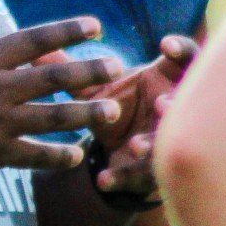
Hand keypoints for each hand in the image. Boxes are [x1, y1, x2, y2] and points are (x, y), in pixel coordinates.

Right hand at [0, 6, 123, 181]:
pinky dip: (56, 156)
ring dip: (84, 114)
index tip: (95, 24)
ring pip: (51, 116)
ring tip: (111, 112)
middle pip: (51, 76)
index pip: (32, 38)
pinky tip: (76, 156)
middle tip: (117, 64)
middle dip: (88, 70)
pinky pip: (32, 155)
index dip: (66, 29)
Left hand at [83, 36, 198, 197]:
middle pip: (187, 105)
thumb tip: (37, 54)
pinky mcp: (156, 172)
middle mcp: (176, 110)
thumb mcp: (96, 92)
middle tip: (160, 103)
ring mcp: (170, 141)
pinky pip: (144, 178)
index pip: (188, 60)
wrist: (120, 151)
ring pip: (172, 144)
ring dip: (156, 143)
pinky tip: (103, 180)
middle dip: (176, 104)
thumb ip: (73, 74)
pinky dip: (123, 177)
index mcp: (167, 81)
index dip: (182, 52)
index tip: (165, 45)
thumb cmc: (116, 109)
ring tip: (136, 145)